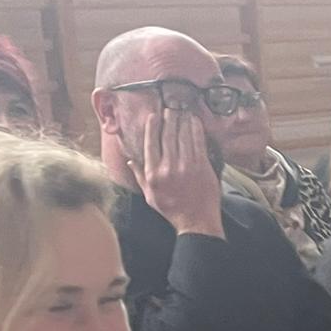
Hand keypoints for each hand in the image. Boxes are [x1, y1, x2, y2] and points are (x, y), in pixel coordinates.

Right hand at [130, 108, 225, 237]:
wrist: (197, 221)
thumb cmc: (172, 209)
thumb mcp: (150, 194)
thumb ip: (139, 175)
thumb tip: (129, 159)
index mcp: (153, 174)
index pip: (150, 143)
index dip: (152, 127)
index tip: (153, 116)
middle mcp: (168, 168)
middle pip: (167, 136)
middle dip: (169, 119)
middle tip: (170, 108)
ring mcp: (186, 166)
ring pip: (182, 136)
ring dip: (182, 120)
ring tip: (181, 111)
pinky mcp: (201, 166)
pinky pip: (198, 142)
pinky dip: (195, 129)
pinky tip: (194, 121)